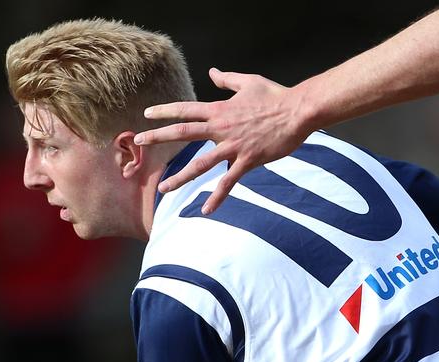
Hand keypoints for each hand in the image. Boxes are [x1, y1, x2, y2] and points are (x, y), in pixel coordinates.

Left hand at [135, 68, 310, 213]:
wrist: (298, 112)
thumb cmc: (275, 96)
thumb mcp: (249, 82)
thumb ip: (227, 80)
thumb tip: (212, 73)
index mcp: (220, 110)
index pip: (186, 110)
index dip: (165, 112)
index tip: (147, 115)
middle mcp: (221, 128)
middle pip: (183, 133)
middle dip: (159, 137)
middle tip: (140, 141)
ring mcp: (233, 146)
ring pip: (200, 165)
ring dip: (180, 177)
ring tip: (162, 187)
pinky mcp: (248, 160)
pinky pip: (229, 182)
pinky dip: (217, 197)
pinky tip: (206, 210)